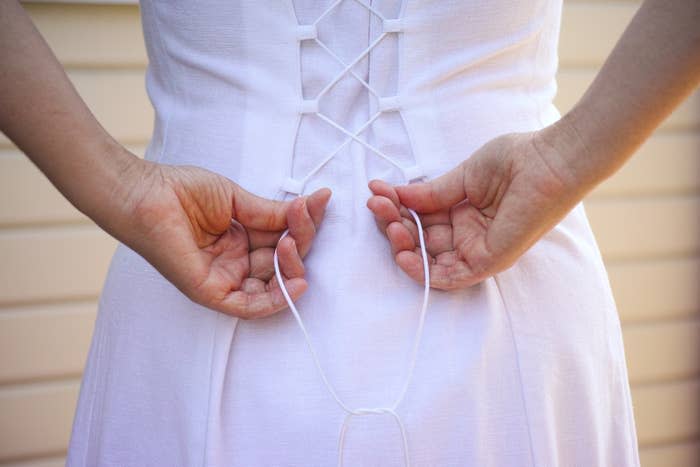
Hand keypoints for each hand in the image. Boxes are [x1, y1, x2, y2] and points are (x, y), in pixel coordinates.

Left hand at [115, 159, 330, 318]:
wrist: (146, 193)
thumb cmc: (183, 191)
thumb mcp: (238, 200)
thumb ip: (273, 213)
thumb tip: (312, 203)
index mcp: (244, 241)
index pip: (285, 241)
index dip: (303, 226)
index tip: (318, 201)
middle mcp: (237, 263)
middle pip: (283, 264)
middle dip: (300, 243)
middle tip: (301, 217)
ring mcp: (224, 279)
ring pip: (271, 287)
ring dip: (291, 268)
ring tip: (291, 243)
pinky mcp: (210, 292)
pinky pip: (247, 307)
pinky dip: (275, 301)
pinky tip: (297, 284)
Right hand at [367, 129, 584, 289]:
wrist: (548, 161)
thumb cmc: (514, 161)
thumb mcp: (461, 176)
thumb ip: (429, 193)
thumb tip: (395, 194)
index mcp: (461, 213)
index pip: (420, 220)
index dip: (396, 209)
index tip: (376, 191)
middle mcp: (467, 234)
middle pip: (420, 241)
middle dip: (394, 225)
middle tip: (378, 205)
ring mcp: (478, 249)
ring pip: (431, 261)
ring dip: (404, 248)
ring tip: (389, 225)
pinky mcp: (489, 260)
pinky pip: (452, 276)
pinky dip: (424, 271)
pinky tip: (403, 254)